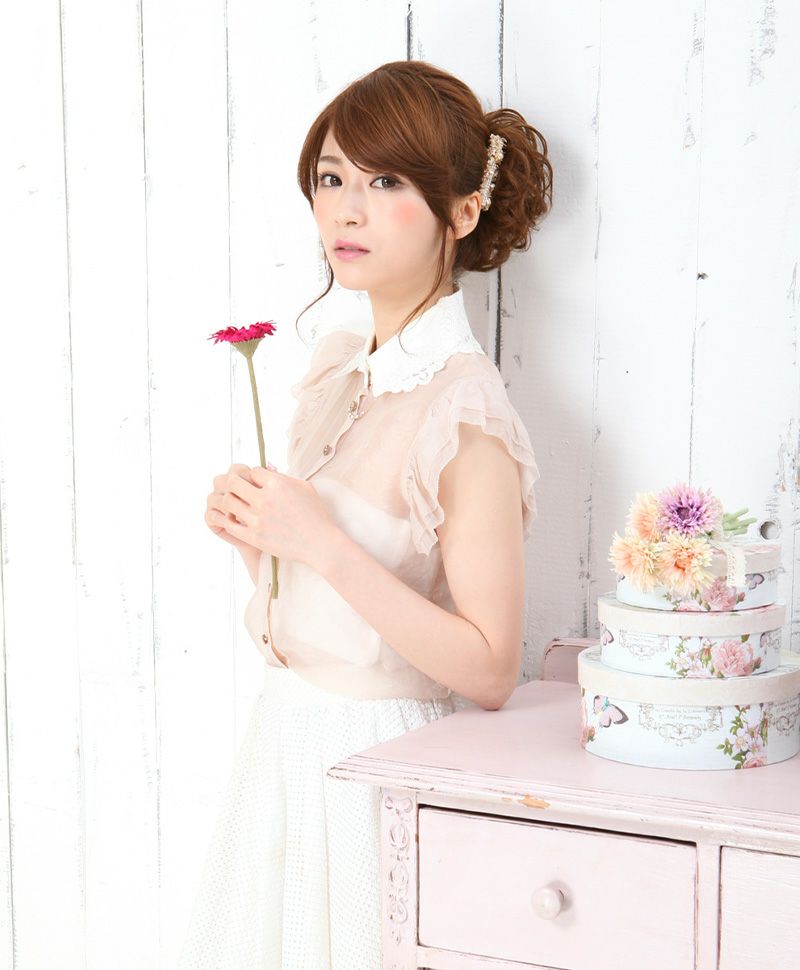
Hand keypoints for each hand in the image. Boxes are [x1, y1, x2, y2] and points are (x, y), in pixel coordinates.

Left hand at [216, 465, 341, 569]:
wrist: (319, 543)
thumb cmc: (315, 514)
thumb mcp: (304, 487)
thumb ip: (283, 477)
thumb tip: (266, 469)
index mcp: (277, 484)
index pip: (252, 471)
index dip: (253, 476)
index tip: (257, 483)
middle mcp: (265, 499)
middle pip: (233, 482)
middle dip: (235, 484)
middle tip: (240, 491)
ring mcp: (257, 519)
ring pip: (227, 502)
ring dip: (230, 501)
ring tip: (238, 505)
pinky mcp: (254, 537)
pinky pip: (230, 523)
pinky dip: (230, 519)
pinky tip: (237, 520)